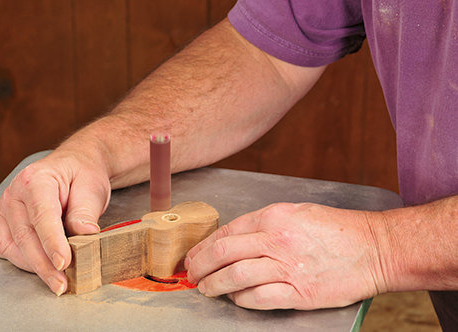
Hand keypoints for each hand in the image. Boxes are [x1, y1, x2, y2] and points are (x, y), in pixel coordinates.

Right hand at [0, 149, 110, 294]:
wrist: (74, 166)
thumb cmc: (81, 175)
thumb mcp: (92, 188)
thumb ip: (85, 212)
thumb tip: (85, 235)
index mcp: (37, 180)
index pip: (42, 215)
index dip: (52, 242)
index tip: (63, 263)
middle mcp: (15, 194)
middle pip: (24, 235)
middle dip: (44, 264)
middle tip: (62, 283)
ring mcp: (5, 209)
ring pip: (11, 245)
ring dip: (32, 267)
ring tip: (56, 280)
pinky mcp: (3, 222)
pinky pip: (2, 247)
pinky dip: (19, 261)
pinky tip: (38, 266)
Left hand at [185, 202, 387, 309]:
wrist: (374, 248)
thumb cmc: (337, 230)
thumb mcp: (297, 212)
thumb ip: (265, 223)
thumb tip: (236, 238)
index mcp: (275, 217)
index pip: (227, 232)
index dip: (205, 246)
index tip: (195, 256)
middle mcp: (277, 240)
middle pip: (225, 253)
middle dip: (201, 266)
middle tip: (193, 274)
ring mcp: (288, 267)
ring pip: (236, 276)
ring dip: (215, 285)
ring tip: (206, 290)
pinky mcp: (300, 292)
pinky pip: (260, 298)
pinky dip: (242, 300)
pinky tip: (235, 299)